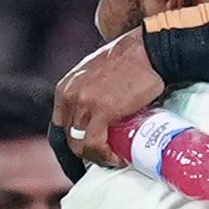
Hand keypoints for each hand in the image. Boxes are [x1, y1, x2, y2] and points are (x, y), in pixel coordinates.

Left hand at [52, 34, 164, 158]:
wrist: (148, 51)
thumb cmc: (128, 59)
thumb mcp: (96, 73)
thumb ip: (90, 91)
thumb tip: (99, 113)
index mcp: (66, 87)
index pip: (61, 126)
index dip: (74, 142)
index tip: (89, 150)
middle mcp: (70, 96)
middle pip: (69, 137)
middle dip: (86, 152)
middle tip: (106, 155)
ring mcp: (84, 103)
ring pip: (80, 145)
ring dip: (97, 157)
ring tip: (114, 158)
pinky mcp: (102, 110)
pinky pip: (95, 144)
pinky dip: (105, 156)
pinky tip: (117, 158)